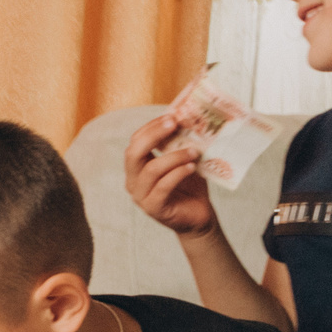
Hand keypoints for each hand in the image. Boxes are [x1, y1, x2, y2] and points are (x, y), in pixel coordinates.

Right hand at [123, 113, 218, 239]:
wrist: (198, 215)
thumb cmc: (190, 186)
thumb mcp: (183, 160)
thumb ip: (180, 144)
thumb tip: (188, 118)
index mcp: (137, 167)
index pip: (135, 142)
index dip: (150, 127)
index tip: (172, 116)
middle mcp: (133, 181)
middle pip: (133, 153)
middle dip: (153, 135)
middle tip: (175, 124)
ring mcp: (141, 196)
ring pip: (151, 170)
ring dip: (175, 157)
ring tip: (194, 151)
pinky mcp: (153, 208)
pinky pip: (162, 187)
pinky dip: (178, 174)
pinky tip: (192, 167)